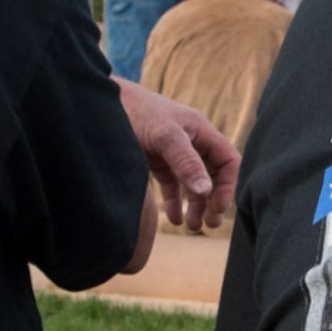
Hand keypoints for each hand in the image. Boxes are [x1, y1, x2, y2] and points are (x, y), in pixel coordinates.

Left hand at [114, 79, 238, 230]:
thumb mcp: (165, 136)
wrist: (102, 104)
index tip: (218, 207)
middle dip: (213, 200)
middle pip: (213, 174)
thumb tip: (205, 191)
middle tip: (210, 225)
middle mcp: (191, 141)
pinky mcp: (156, 160)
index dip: (227, 185)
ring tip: (192, 226)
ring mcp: (173, 152)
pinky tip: (173, 219)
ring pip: (193, 182)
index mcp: (201, 131)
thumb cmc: (138, 112)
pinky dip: (174, 202)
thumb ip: (186, 162)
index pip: (228, 161)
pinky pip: (172, 184)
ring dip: (196, 205)